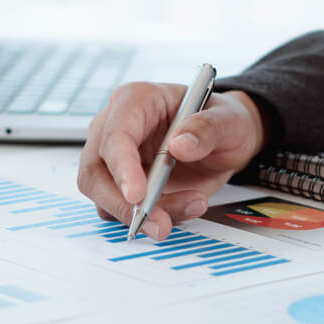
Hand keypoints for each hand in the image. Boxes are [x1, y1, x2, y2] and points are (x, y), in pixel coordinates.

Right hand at [77, 83, 266, 238]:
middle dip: (124, 203)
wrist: (227, 141)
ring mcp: (116, 159)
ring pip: (105, 196)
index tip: (138, 195)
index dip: (122, 167)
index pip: (115, 134)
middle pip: (95, 171)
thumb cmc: (222, 121)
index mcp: (136, 100)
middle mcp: (116, 127)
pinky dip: (149, 218)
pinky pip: (123, 210)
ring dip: (141, 215)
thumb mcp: (228, 118)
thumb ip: (207, 128)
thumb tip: (179, 145)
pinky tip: (181, 210)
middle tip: (160, 223)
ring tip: (189, 207)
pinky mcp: (124, 185)